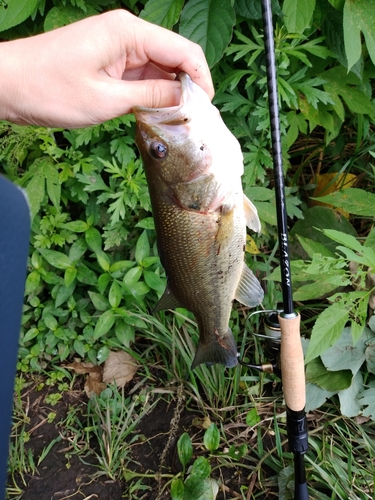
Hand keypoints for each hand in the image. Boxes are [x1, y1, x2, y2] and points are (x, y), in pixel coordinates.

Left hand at [0, 10, 213, 127]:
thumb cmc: (49, 89)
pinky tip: (155, 112)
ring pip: (159, 68)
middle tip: (193, 120)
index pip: (183, 51)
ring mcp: (118, 45)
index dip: (201, 79)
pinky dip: (151, 93)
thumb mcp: (108, 99)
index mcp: (129, 32)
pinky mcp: (109, 60)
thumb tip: (185, 98)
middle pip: (174, 57)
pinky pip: (141, 74)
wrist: (9, 85)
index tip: (207, 108)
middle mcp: (127, 33)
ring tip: (176, 121)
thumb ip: (152, 95)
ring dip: (169, 92)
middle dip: (187, 87)